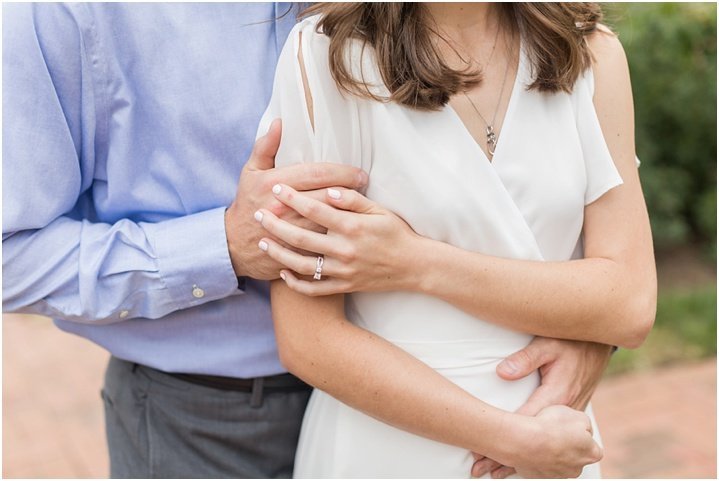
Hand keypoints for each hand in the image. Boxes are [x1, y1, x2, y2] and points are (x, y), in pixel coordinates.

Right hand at [225, 119, 368, 278]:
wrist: (234, 245)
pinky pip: (324, 243)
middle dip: (350, 189)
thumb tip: (279, 122)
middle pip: (327, 196)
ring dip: (348, 212)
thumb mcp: (250, 172)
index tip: (358, 173)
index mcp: (273, 184)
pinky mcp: (295, 251)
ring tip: (362, 204)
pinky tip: (350, 228)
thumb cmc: (247, 203)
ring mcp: (290, 232)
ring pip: (329, 221)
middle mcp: (283, 208)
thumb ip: (265, 147)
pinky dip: (339, 235)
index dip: (342, 172)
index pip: (316, 174)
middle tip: (364, 184)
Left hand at [254, 184, 421, 294]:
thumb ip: (352, 199)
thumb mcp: (379, 210)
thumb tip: (327, 189)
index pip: (315, 210)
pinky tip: (282, 272)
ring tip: (263, 241)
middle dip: (275, 224)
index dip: (292, 198)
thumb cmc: (396, 233)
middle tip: (258, 214)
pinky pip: (314, 288)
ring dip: (278, 253)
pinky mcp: (344, 286)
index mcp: (352, 227)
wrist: (413, 266)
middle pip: (300, 237)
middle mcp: (344, 250)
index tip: (276, 189)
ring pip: (301, 264)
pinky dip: (296, 283)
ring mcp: (342, 271)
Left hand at [471, 337, 612, 477]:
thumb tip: (501, 373)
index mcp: (558, 395)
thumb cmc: (570, 342)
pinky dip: (538, 453)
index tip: (481, 449)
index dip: (503, 438)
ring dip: (521, 459)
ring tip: (495, 472)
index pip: (525, 423)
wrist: (599, 344)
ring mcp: (572, 415)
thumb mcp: (547, 344)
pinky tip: (522, 462)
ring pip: (545, 445)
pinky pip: (555, 440)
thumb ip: (525, 358)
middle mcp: (566, 410)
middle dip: (506, 457)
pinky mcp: (574, 415)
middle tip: (480, 468)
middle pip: (533, 441)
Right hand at [497, 406, 602, 478]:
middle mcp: (576, 469)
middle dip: (567, 447)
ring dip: (551, 453)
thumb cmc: (552, 427)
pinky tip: (532, 447)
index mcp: (591, 454)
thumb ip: (586, 425)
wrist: (526, 440)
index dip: (582, 437)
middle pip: (575, 457)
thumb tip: (584, 429)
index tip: (572, 430)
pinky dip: (537, 458)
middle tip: (556, 433)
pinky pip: (540, 466)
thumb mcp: (578, 416)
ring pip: (557, 463)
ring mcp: (557, 475)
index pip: (593, 447)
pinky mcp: (539, 476)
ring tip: (541, 439)